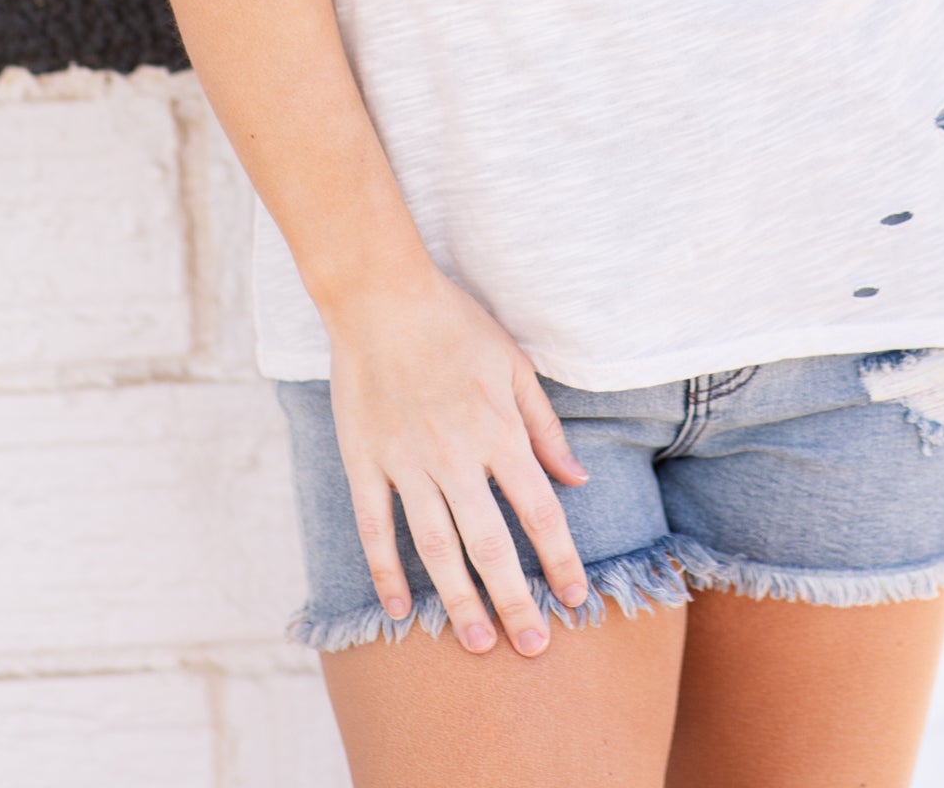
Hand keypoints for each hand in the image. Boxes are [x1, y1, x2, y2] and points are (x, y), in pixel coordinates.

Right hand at [324, 265, 593, 656]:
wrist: (380, 295)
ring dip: (459, 600)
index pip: (539, 512)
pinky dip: (385, 573)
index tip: (575, 600)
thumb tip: (578, 480)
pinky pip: (375, 529)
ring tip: (478, 641)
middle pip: (490, 545)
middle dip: (515, 602)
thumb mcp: (515, 364)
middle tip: (532, 648)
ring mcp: (406, 462)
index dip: (560, 561)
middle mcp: (455, 455)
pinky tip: (399, 611)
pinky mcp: (365, 461)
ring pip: (435, 548)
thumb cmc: (455, 324)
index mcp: (498, 431)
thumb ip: (545, 427)